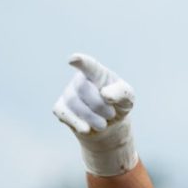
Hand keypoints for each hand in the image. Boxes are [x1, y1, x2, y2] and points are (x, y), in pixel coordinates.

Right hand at [53, 54, 138, 177]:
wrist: (107, 126)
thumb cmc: (117, 105)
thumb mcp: (127, 98)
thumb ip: (121, 92)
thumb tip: (104, 94)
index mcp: (97, 72)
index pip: (89, 65)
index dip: (81, 61)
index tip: (73, 59)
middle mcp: (80, 79)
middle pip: (84, 89)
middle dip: (100, 105)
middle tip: (111, 114)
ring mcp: (68, 92)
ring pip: (74, 103)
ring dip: (92, 118)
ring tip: (102, 123)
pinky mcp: (60, 107)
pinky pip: (64, 114)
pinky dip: (78, 123)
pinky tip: (86, 128)